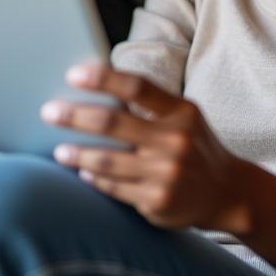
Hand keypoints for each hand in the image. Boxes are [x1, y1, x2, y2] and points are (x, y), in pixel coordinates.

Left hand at [42, 63, 250, 234]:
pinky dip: (95, 179)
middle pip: (113, 123)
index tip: (73, 74)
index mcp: (182, 112)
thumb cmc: (195, 145)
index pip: (137, 88)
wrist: (227, 191)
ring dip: (77, 154)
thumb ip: (151, 105)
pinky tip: (83, 174)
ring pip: (107, 161)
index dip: (104, 78)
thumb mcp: (184, 117)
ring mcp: (166, 173)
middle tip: (48, 111)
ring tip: (59, 150)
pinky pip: (115, 188)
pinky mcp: (157, 201)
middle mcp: (175, 140)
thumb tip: (99, 86)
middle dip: (75, 116)